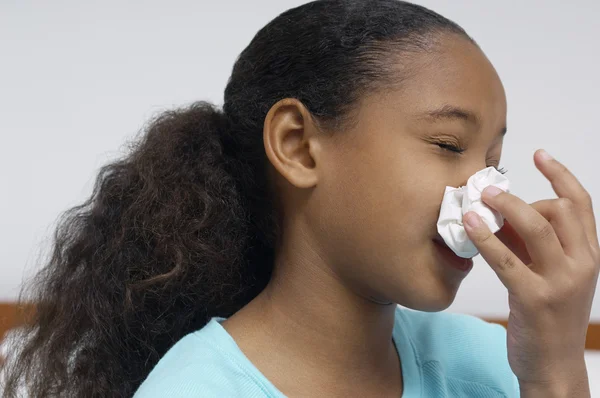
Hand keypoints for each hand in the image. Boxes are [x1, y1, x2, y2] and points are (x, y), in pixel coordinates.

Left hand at [463, 149, 599, 394]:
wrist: (553, 365)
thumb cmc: (548, 316)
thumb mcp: (551, 274)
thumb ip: (534, 245)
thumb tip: (502, 215)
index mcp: (588, 255)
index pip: (580, 203)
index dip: (560, 174)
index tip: (539, 154)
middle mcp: (582, 265)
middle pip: (557, 209)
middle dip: (521, 197)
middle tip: (491, 193)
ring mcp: (560, 282)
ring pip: (536, 227)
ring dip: (505, 206)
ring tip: (480, 200)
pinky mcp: (534, 299)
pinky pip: (506, 259)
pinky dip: (485, 238)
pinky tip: (469, 226)